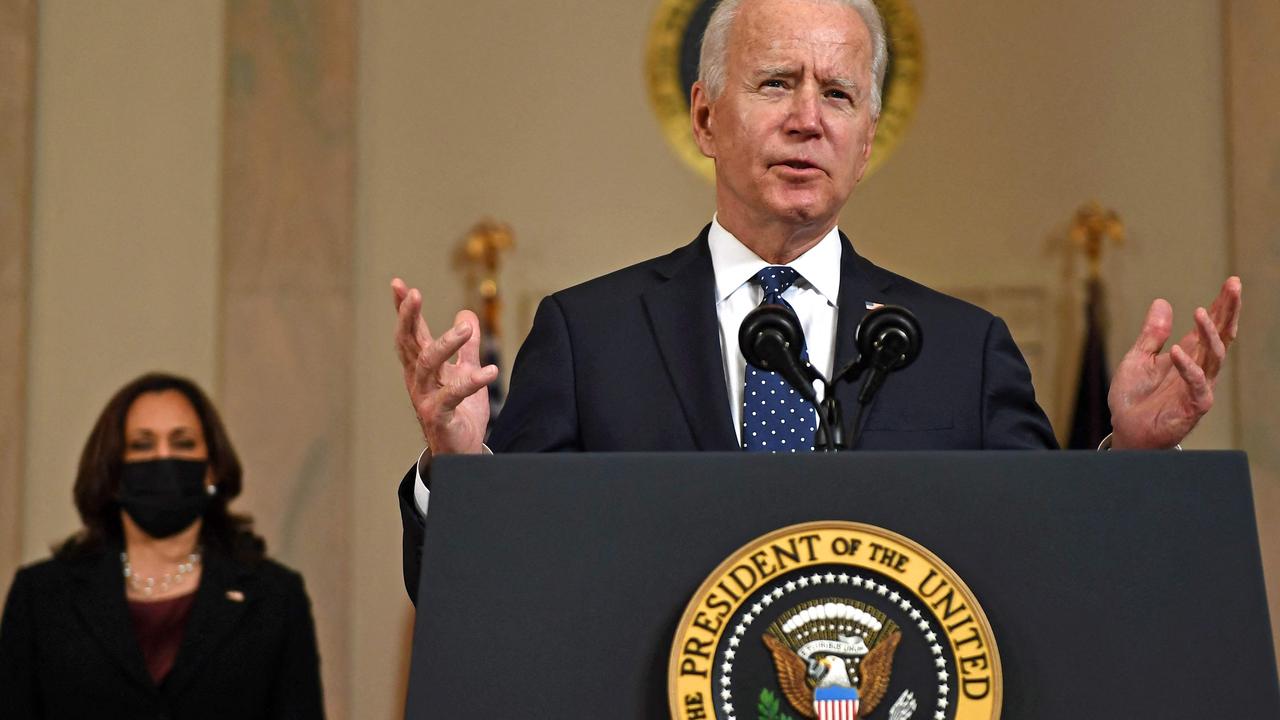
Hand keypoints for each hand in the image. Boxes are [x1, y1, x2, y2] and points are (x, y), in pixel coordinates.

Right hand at [392, 278, 497, 455]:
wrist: (462, 452)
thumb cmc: (459, 413)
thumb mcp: (465, 372)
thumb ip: (466, 347)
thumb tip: (467, 314)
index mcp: (421, 367)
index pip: (410, 333)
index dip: (404, 309)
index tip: (398, 284)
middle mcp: (418, 380)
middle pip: (408, 343)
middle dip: (408, 317)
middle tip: (415, 293)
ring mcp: (425, 397)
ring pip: (427, 364)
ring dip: (445, 343)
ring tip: (466, 329)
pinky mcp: (438, 415)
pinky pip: (453, 395)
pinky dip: (472, 382)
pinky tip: (490, 372)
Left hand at [1109, 276, 1240, 448]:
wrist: (1126, 431)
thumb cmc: (1134, 397)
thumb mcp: (1138, 358)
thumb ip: (1151, 334)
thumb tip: (1161, 302)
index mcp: (1189, 355)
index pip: (1210, 326)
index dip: (1222, 305)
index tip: (1232, 282)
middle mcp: (1199, 368)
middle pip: (1221, 335)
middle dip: (1228, 311)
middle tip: (1235, 286)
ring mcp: (1199, 387)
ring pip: (1214, 356)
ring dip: (1209, 333)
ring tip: (1201, 311)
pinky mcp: (1193, 406)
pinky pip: (1195, 384)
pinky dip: (1188, 367)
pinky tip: (1178, 350)